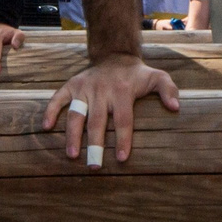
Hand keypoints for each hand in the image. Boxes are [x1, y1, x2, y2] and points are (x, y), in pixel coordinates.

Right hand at [43, 54, 179, 167]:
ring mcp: (84, 88)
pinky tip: (46, 127)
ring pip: (76, 113)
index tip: (120, 158)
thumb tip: (175, 107)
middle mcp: (101, 90)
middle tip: (93, 166)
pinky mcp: (71, 85)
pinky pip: (58, 98)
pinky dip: (51, 111)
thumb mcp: (157, 77)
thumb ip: (168, 89)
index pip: (123, 119)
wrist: (115, 55)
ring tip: (72, 154)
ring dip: (72, 134)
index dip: (122, 139)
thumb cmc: (137, 75)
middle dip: (95, 145)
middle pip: (97, 121)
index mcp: (122, 91)